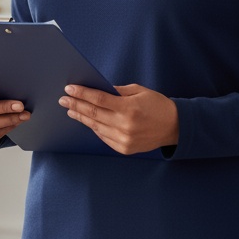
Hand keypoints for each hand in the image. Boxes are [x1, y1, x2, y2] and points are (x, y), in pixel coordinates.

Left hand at [59, 83, 178, 154]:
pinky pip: (103, 137)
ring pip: (95, 127)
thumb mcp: (139, 91)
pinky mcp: (124, 148)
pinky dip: (94, 128)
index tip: (69, 89)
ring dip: (81, 118)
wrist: (175, 127)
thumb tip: (97, 89)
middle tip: (63, 100)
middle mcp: (124, 125)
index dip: (82, 94)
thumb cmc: (157, 105)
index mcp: (129, 108)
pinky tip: (86, 121)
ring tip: (71, 110)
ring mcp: (123, 139)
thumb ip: (117, 91)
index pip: (98, 99)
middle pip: (93, 114)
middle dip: (76, 105)